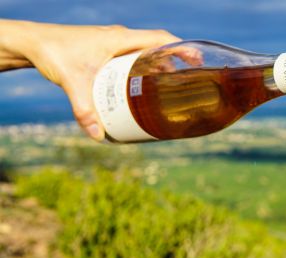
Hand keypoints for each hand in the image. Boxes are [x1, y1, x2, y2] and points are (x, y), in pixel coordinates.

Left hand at [0, 20, 179, 139]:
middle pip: (158, 47)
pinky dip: (144, 68)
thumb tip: (98, 136)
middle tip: (189, 81)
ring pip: (146, 52)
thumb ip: (84, 110)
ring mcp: (114, 44)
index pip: (160, 39)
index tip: (197, 60)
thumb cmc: (53, 53)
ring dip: (160, 66)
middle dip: (176, 62)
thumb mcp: (72, 82)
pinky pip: (134, 57)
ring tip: (171, 87)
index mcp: (120, 39)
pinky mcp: (106, 51)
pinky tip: (143, 86)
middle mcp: (120, 39)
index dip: (182, 48)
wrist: (32, 43)